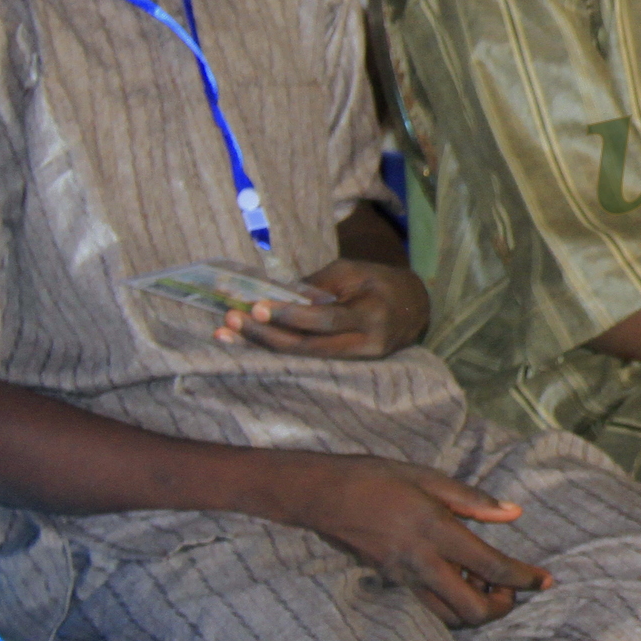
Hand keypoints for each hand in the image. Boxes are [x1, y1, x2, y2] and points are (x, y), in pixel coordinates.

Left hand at [216, 257, 429, 357]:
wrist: (415, 308)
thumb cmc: (379, 282)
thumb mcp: (352, 272)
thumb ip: (316, 287)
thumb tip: (273, 297)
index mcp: (371, 316)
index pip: (325, 320)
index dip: (290, 315)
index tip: (256, 307)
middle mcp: (366, 345)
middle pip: (308, 347)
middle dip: (265, 335)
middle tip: (231, 320)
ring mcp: (356, 362)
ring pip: (302, 358)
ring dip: (262, 345)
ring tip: (226, 334)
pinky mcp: (346, 368)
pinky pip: (306, 360)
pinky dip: (276, 350)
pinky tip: (249, 343)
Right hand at [277, 454, 548, 626]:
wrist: (323, 495)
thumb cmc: (378, 478)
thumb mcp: (429, 478)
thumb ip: (473, 500)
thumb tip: (514, 513)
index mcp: (436, 532)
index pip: (492, 567)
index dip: (524, 579)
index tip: (546, 581)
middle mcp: (421, 563)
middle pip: (472, 610)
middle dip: (502, 607)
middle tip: (514, 589)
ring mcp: (403, 578)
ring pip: (449, 617)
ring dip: (476, 609)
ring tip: (487, 582)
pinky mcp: (391, 583)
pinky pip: (430, 607)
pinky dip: (453, 603)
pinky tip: (459, 578)